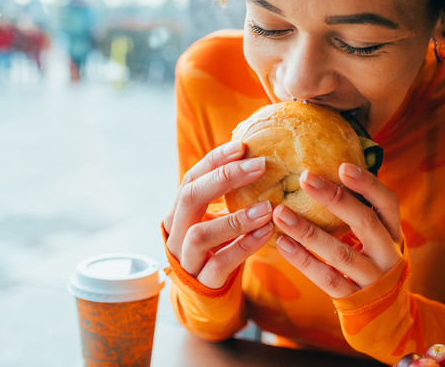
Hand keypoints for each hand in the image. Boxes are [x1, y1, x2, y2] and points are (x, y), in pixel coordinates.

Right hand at [164, 140, 273, 287]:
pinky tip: (266, 232)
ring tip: (268, 207)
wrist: (206, 298)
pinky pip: (220, 262)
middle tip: (260, 165)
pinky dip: (244, 246)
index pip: (191, 178)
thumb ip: (229, 196)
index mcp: (179, 212)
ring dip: (236, 218)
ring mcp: (187, 259)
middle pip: (190, 197)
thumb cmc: (218, 248)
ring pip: (201, 234)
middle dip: (225, 177)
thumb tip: (261, 157)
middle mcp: (176, 233)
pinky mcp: (202, 282)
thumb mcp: (217, 219)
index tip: (242, 146)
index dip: (214, 160)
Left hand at [272, 162, 402, 297]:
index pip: (387, 203)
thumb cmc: (372, 262)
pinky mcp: (353, 300)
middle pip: (364, 223)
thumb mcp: (378, 238)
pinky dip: (303, 261)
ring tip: (280, 213)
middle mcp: (388, 254)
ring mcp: (372, 279)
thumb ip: (360, 212)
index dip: (368, 184)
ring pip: (340, 253)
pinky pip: (326, 278)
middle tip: (304, 177)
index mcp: (394, 233)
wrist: (385, 316)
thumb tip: (327, 171)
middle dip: (334, 199)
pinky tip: (283, 244)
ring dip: (308, 231)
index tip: (342, 166)